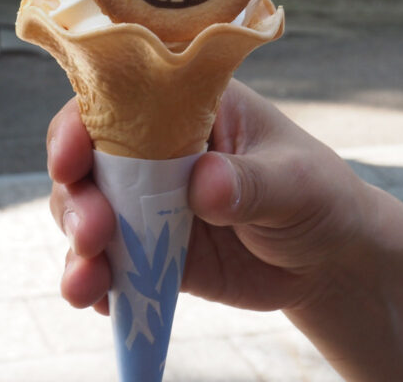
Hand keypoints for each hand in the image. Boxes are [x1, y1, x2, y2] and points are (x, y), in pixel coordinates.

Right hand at [47, 79, 374, 314]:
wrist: (331, 260)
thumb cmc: (318, 196)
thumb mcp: (296, 182)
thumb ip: (251, 183)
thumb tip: (204, 183)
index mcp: (190, 106)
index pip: (121, 100)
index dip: (82, 124)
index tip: (72, 157)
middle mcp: (158, 149)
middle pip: (89, 161)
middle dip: (76, 197)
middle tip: (94, 233)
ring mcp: (150, 201)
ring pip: (88, 214)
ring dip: (77, 247)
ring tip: (88, 282)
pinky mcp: (151, 250)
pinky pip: (110, 264)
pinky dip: (96, 283)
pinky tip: (99, 301)